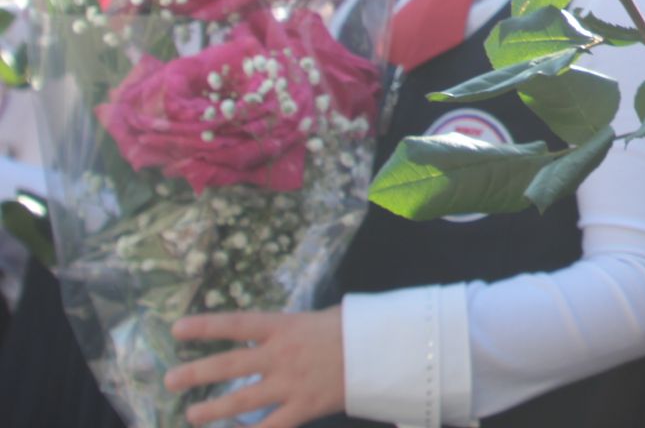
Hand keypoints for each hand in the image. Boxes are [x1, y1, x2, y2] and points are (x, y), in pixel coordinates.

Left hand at [165, 306, 344, 427]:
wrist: (387, 351)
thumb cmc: (359, 327)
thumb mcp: (326, 316)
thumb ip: (296, 328)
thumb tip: (279, 335)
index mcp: (285, 326)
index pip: (236, 325)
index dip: (205, 327)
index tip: (176, 329)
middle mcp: (280, 355)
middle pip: (228, 366)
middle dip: (195, 374)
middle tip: (169, 380)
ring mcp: (290, 384)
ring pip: (241, 401)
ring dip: (212, 410)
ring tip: (191, 415)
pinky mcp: (303, 407)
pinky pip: (270, 427)